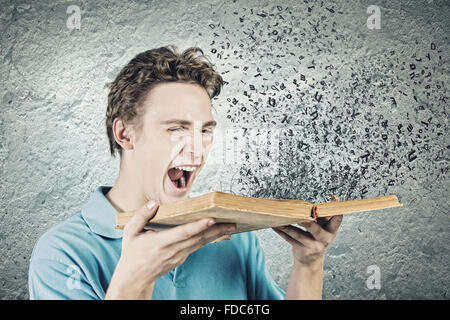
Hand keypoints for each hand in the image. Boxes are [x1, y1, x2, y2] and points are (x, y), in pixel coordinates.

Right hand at [105, 200, 235, 298]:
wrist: (135, 277)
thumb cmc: (133, 253)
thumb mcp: (130, 232)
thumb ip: (141, 216)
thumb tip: (154, 203)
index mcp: (161, 242)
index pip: (183, 233)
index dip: (198, 226)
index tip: (212, 219)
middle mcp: (173, 250)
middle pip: (198, 238)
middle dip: (216, 230)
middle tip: (232, 222)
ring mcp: (179, 256)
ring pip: (200, 243)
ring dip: (216, 234)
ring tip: (230, 225)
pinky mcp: (182, 258)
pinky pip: (197, 246)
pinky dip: (208, 238)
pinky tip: (217, 232)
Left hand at [273, 194, 342, 267]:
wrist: (311, 261)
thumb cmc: (317, 238)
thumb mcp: (325, 228)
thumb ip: (324, 216)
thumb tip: (331, 197)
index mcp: (332, 230)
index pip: (336, 221)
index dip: (335, 212)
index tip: (333, 199)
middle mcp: (324, 239)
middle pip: (316, 230)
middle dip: (308, 224)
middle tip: (300, 217)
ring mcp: (313, 246)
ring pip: (298, 235)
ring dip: (287, 227)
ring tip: (279, 219)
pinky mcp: (302, 251)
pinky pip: (290, 240)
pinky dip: (281, 232)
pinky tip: (275, 226)